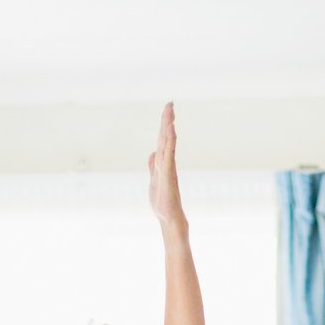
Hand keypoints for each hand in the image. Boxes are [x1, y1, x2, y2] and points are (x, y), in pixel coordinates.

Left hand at [148, 103, 185, 229]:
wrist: (170, 221)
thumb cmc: (163, 204)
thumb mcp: (154, 180)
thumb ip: (154, 166)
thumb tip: (153, 154)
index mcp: (162, 163)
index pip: (162, 140)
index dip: (164, 125)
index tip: (168, 109)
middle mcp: (166, 164)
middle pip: (166, 138)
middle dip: (167, 120)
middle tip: (170, 103)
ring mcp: (169, 169)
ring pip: (167, 144)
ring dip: (168, 128)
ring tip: (170, 112)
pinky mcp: (169, 176)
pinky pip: (169, 156)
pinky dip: (169, 142)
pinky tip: (171, 131)